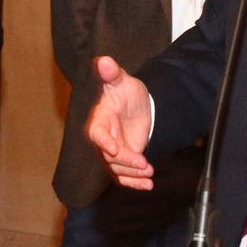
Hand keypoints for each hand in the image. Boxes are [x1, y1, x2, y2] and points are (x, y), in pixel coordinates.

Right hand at [84, 55, 155, 189]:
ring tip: (149, 174)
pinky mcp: (122, 160)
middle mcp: (103, 139)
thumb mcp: (122, 81)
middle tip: (144, 164)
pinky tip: (148, 185)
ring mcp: (113, 151)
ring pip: (117, 169)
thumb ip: (113, 74)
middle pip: (109, 156)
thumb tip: (104, 61)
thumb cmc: (126, 92)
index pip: (97, 134)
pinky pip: (124, 176)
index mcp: (99, 120)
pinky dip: (135, 182)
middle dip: (126, 162)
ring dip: (133, 174)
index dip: (104, 142)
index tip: (115, 149)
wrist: (137, 105)